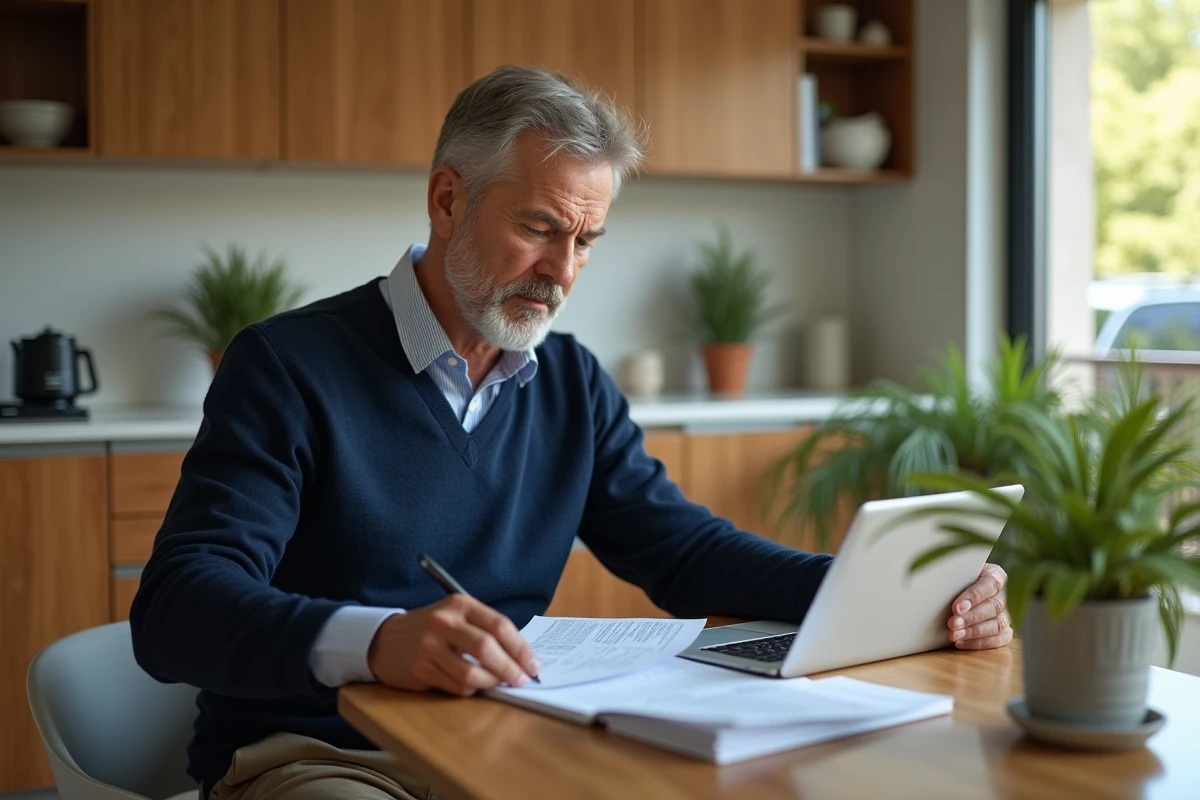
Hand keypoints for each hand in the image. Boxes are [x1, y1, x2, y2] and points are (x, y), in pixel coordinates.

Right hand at [366, 594, 539, 696]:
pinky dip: (471, 690)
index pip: (499, 625)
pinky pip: (456, 686)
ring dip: (491, 684)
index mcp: (459, 604)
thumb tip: (520, 655)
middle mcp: (443, 622)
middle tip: (521, 680)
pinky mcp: (420, 669)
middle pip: (486, 648)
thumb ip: (484, 629)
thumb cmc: (430, 628)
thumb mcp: (456, 615)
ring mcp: (429, 646)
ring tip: (498, 685)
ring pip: (471, 673)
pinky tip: (474, 686)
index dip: (520, 648)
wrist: (385, 639)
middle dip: (510, 668)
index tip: (533, 664)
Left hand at [947, 563, 1010, 649]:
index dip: (974, 596)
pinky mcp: (1005, 631)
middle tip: (952, 623)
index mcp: (996, 575)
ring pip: (998, 625)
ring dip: (974, 632)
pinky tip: (961, 642)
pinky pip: (999, 640)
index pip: (990, 584)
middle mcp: (1005, 594)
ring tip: (954, 635)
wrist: (955, 592)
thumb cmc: (956, 580)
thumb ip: (954, 578)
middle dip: (971, 617)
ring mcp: (1007, 614)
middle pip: (994, 606)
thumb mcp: (955, 574)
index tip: (957, 607)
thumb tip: (940, 585)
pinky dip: (979, 643)